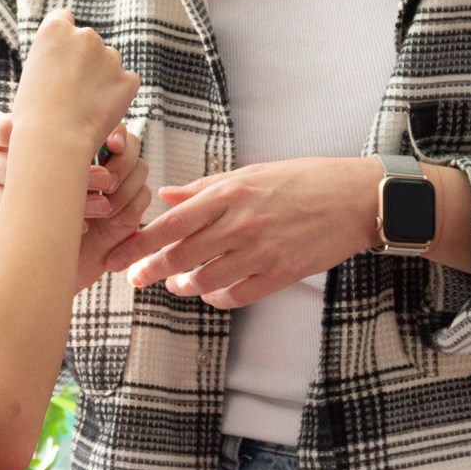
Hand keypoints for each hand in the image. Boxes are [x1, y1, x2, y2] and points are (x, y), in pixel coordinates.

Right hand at [0, 115, 148, 293]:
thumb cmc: (32, 149)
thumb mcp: (38, 131)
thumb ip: (62, 122)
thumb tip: (116, 136)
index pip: (4, 128)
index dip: (45, 138)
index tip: (85, 148)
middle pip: (14, 166)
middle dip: (65, 174)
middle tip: (107, 180)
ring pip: (17, 201)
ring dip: (63, 205)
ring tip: (104, 206)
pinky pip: (13, 227)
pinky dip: (47, 227)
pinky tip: (80, 226)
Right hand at [11, 11, 138, 154]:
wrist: (53, 139)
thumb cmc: (33, 114)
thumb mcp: (32, 74)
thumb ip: (52, 58)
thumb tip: (65, 63)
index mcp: (55, 29)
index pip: (64, 18)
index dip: (64, 38)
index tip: (64, 54)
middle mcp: (85, 35)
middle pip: (89, 42)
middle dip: (86, 60)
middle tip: (73, 91)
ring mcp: (110, 56)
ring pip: (109, 62)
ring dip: (102, 77)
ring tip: (84, 106)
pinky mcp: (128, 79)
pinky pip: (126, 83)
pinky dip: (118, 95)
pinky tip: (101, 112)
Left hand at [102, 157, 380, 308]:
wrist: (353, 198)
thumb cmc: (302, 179)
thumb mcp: (251, 172)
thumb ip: (205, 187)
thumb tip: (166, 195)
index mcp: (230, 193)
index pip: (171, 223)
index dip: (139, 243)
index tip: (117, 257)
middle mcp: (240, 223)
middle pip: (181, 255)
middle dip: (151, 270)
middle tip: (135, 278)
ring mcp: (261, 252)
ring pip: (205, 280)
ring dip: (184, 285)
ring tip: (177, 283)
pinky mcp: (281, 274)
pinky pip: (237, 295)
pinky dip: (217, 297)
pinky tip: (212, 291)